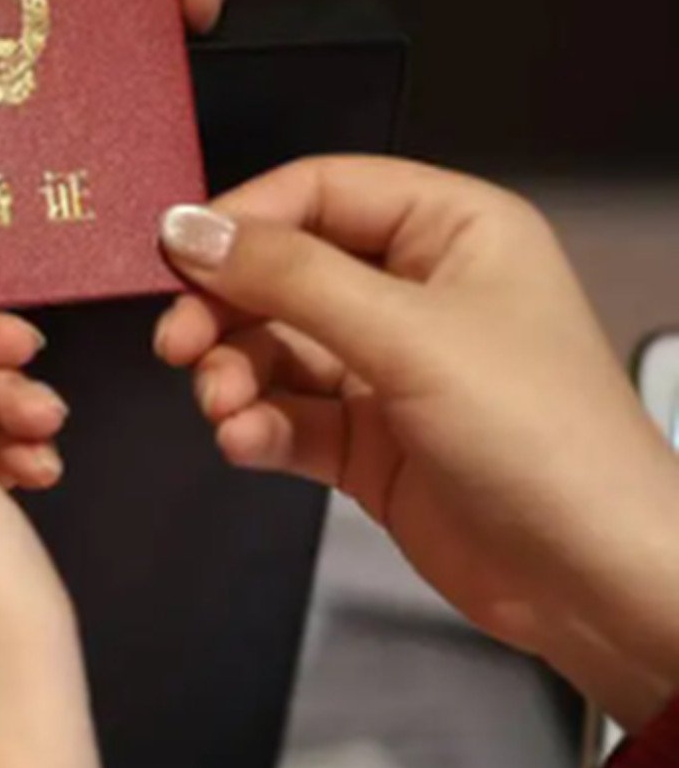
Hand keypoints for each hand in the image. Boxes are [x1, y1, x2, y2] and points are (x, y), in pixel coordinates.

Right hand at [156, 163, 678, 728]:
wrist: (592, 575)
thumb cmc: (545, 439)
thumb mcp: (409, 336)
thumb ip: (292, 278)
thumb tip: (193, 233)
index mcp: (455, 232)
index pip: (323, 191)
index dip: (245, 220)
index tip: (177, 257)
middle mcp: (422, 293)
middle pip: (287, 273)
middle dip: (227, 309)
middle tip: (180, 346)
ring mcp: (395, 371)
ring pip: (278, 350)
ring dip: (235, 376)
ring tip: (224, 408)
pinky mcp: (374, 445)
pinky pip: (290, 418)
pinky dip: (258, 428)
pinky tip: (247, 444)